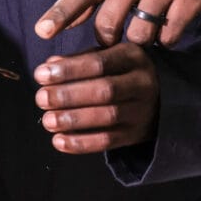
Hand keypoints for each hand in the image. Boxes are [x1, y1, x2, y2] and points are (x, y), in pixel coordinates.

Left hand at [33, 43, 158, 153]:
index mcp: (133, 57)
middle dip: (68, 95)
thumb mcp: (107, 57)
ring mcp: (141, 111)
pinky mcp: (136, 135)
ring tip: (47, 120)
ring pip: (107, 117)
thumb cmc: (121, 72)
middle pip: (104, 90)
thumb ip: (79, 60)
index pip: (99, 62)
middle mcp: (142, 83)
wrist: (159, 98)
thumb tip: (50, 64)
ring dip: (72, 120)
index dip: (68, 69)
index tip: (41, 74)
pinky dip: (81, 143)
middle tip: (41, 98)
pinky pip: (108, 141)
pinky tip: (59, 141)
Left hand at [34, 0, 200, 46]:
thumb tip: (68, 20)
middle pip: (109, 21)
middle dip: (108, 39)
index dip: (61, 12)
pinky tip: (172, 26)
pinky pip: (168, 36)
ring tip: (151, 28)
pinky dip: (167, 39)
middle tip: (115, 41)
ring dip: (142, 41)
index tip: (42, 33)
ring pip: (138, 34)